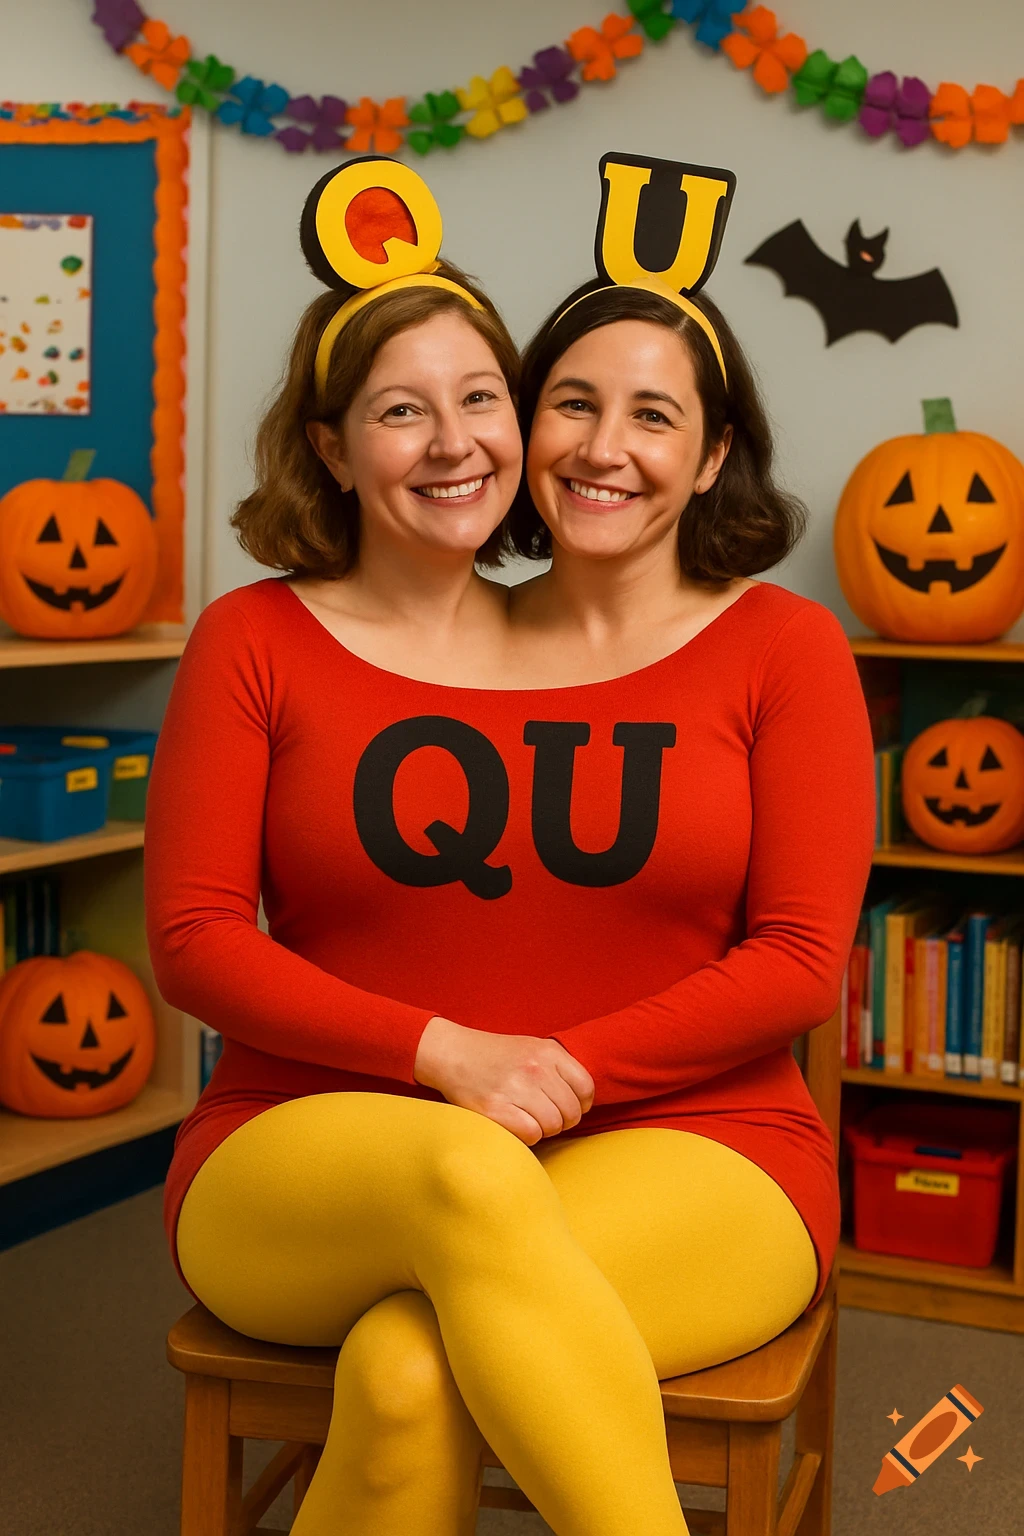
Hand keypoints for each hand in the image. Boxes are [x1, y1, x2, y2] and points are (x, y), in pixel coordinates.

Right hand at [413, 1016, 594, 1145]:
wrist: (453, 1053)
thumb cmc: (496, 1055)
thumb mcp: (532, 1047)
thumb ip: (559, 1068)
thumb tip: (583, 1101)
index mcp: (548, 1051)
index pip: (586, 1088)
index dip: (581, 1104)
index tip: (566, 1106)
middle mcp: (535, 1068)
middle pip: (571, 1112)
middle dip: (561, 1120)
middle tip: (543, 1115)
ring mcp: (516, 1088)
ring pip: (553, 1126)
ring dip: (543, 1129)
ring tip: (527, 1118)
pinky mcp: (496, 1108)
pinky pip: (531, 1134)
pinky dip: (527, 1136)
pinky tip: (515, 1123)